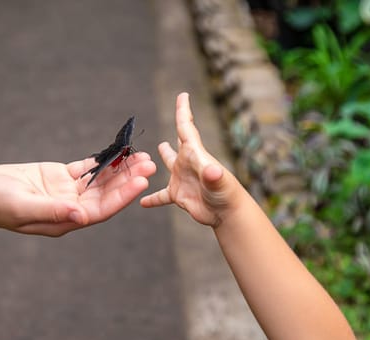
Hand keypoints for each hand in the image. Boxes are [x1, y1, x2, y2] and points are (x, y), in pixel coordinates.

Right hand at [0, 152, 155, 235]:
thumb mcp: (22, 208)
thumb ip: (51, 211)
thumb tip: (81, 215)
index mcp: (67, 220)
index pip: (101, 209)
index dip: (122, 196)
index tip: (140, 182)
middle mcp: (72, 207)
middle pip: (107, 193)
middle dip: (128, 179)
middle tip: (150, 164)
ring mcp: (67, 192)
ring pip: (100, 179)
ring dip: (120, 168)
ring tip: (141, 155)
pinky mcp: (61, 177)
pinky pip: (86, 168)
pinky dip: (102, 160)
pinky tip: (117, 151)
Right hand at [141, 93, 239, 227]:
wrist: (227, 214)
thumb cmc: (226, 196)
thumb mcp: (219, 183)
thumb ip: (213, 176)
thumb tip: (212, 170)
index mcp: (194, 154)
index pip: (186, 128)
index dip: (183, 111)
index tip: (183, 95)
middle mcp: (187, 163)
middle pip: (179, 141)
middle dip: (178, 126)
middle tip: (177, 112)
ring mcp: (182, 179)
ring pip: (169, 164)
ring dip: (162, 157)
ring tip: (157, 149)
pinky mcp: (178, 195)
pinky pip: (161, 195)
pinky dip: (152, 198)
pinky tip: (142, 202)